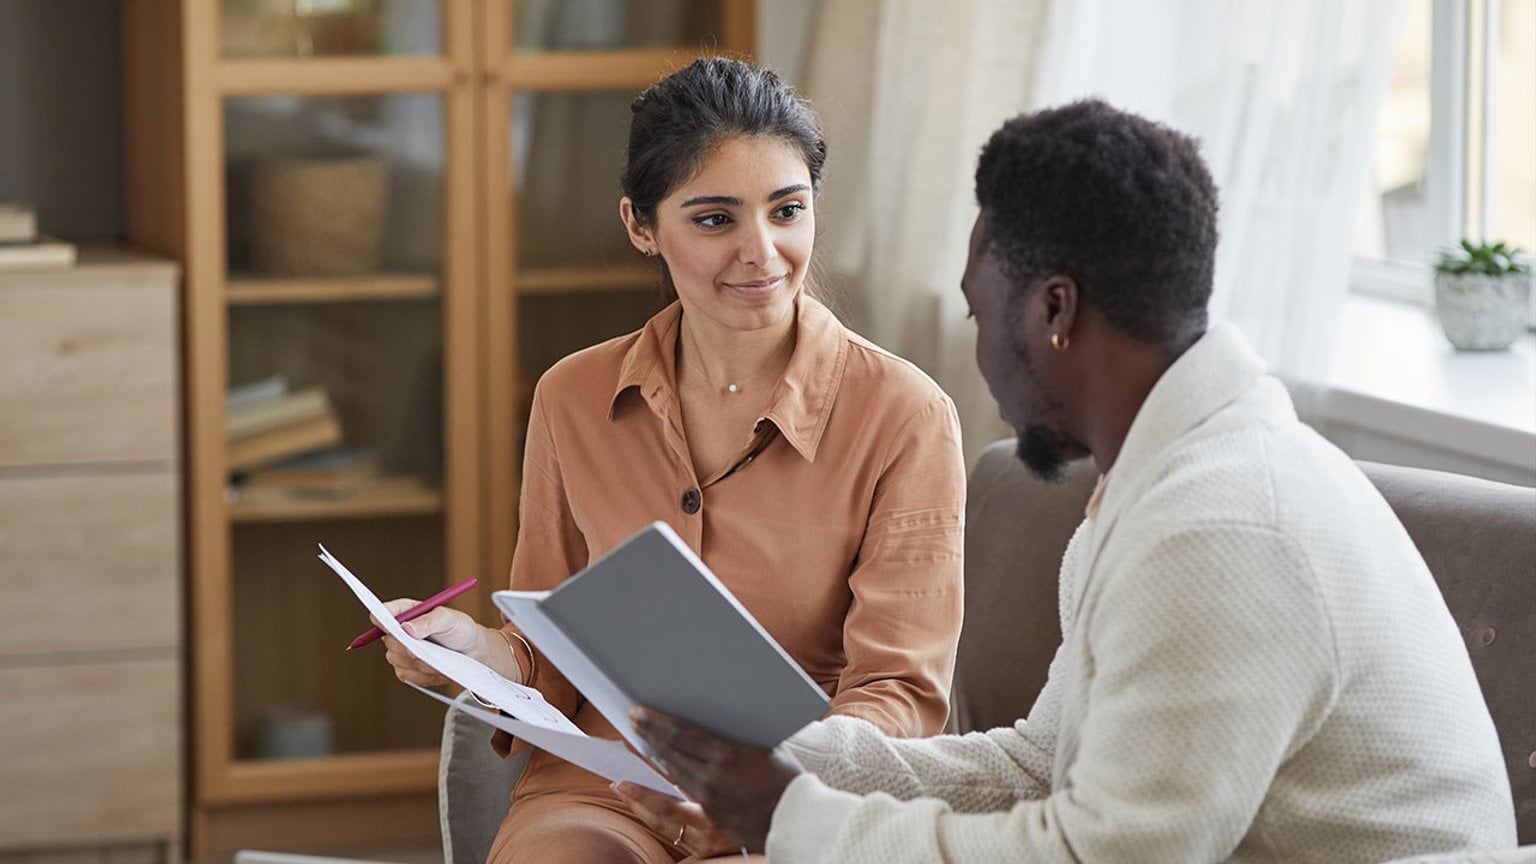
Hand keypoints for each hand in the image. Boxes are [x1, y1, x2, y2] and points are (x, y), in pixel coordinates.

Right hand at [374, 599, 502, 686]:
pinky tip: (437, 669)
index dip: (380, 616)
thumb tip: (407, 628)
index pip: (385, 611)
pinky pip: (407, 675)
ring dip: (420, 662)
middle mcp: (399, 631)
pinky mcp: (406, 670)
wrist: (471, 652)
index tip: (384, 623)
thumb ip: (429, 621)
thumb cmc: (460, 629)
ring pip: (398, 660)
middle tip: (424, 648)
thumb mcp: (450, 619)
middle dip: (407, 646)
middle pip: (389, 640)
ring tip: (440, 657)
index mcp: (407, 611)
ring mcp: (400, 652)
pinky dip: (424, 674)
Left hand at [627, 707, 800, 851]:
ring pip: (675, 772)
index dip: (658, 721)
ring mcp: (711, 798)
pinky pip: (686, 790)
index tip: (640, 712)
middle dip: (650, 734)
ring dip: (656, 754)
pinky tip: (665, 765)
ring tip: (643, 739)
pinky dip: (672, 774)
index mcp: (729, 754)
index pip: (683, 733)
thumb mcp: (764, 748)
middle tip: (634, 719)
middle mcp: (714, 776)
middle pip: (673, 751)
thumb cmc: (788, 779)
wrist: (798, 820)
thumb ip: (736, 737)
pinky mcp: (712, 814)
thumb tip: (716, 717)